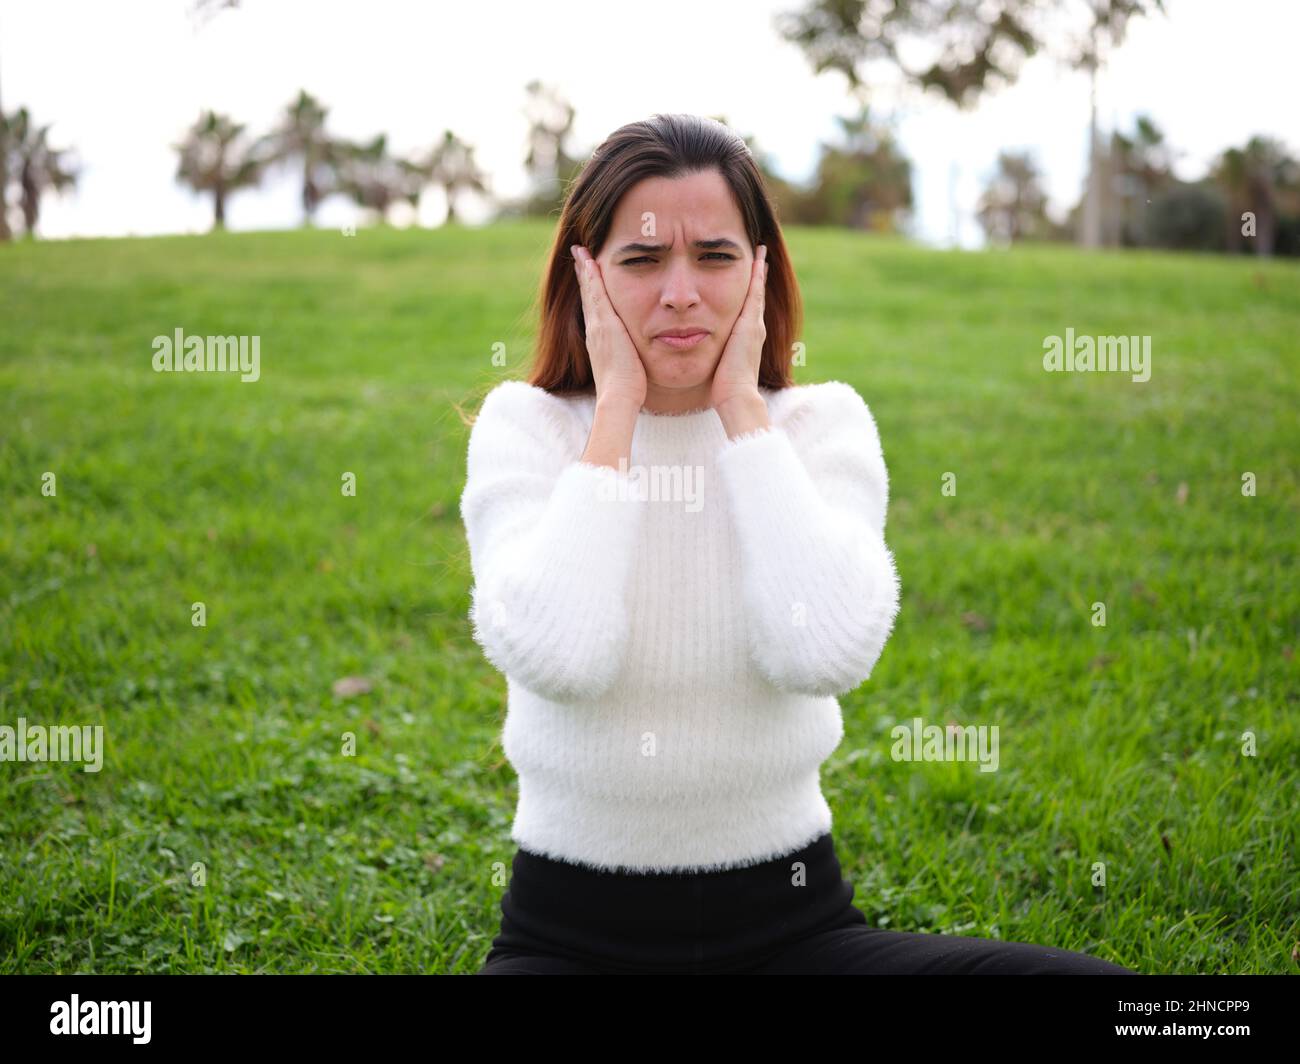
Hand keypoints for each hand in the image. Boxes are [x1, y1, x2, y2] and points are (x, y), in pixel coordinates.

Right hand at [571, 245, 646, 410]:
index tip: (588, 275)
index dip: (590, 292)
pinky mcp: (603, 323)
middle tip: (579, 254)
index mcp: (600, 340)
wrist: (618, 397)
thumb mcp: (627, 370)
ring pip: (589, 291)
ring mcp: (597, 325)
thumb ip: (629, 360)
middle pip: (588, 296)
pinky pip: (595, 293)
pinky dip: (590, 275)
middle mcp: (594, 330)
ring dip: (584, 269)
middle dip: (583, 275)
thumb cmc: (627, 391)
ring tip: (581, 251)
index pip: (595, 309)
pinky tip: (589, 259)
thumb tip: (634, 363)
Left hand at [709, 244, 767, 413]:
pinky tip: (757, 257)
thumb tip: (698, 355)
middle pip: (756, 295)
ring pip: (757, 290)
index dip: (749, 293)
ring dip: (759, 270)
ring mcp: (755, 324)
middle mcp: (755, 328)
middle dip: (757, 276)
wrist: (736, 396)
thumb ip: (713, 356)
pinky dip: (757, 274)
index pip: (747, 309)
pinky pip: (755, 291)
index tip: (748, 276)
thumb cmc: (724, 388)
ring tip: (760, 251)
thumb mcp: (718, 366)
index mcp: (746, 338)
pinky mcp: (751, 322)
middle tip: (759, 255)